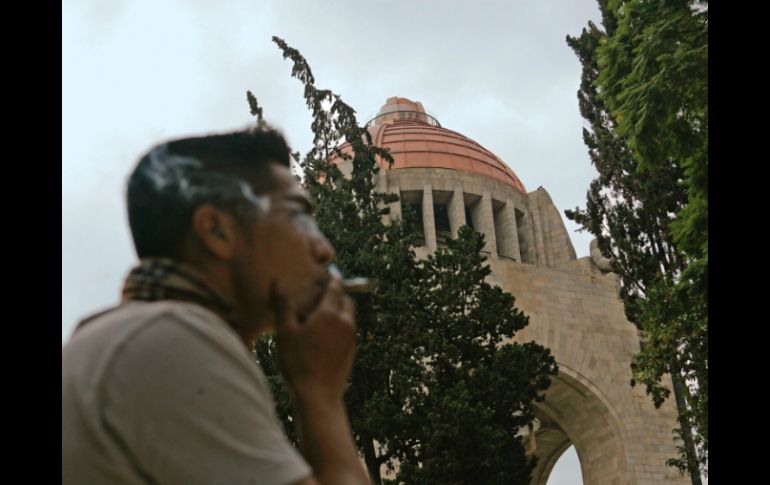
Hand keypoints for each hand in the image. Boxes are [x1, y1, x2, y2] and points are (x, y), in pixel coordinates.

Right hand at [270, 279, 356, 404]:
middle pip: (347, 301)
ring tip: (321, 318)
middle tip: (322, 296)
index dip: (333, 279)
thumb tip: (277, 282)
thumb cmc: (298, 363)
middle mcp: (345, 322)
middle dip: (338, 296)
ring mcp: (351, 338)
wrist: (318, 396)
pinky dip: (340, 327)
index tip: (331, 274)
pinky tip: (324, 337)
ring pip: (349, 317)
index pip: (335, 288)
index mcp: (330, 313)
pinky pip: (348, 332)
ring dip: (339, 312)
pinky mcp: (351, 352)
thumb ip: (283, 306)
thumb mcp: (285, 333)